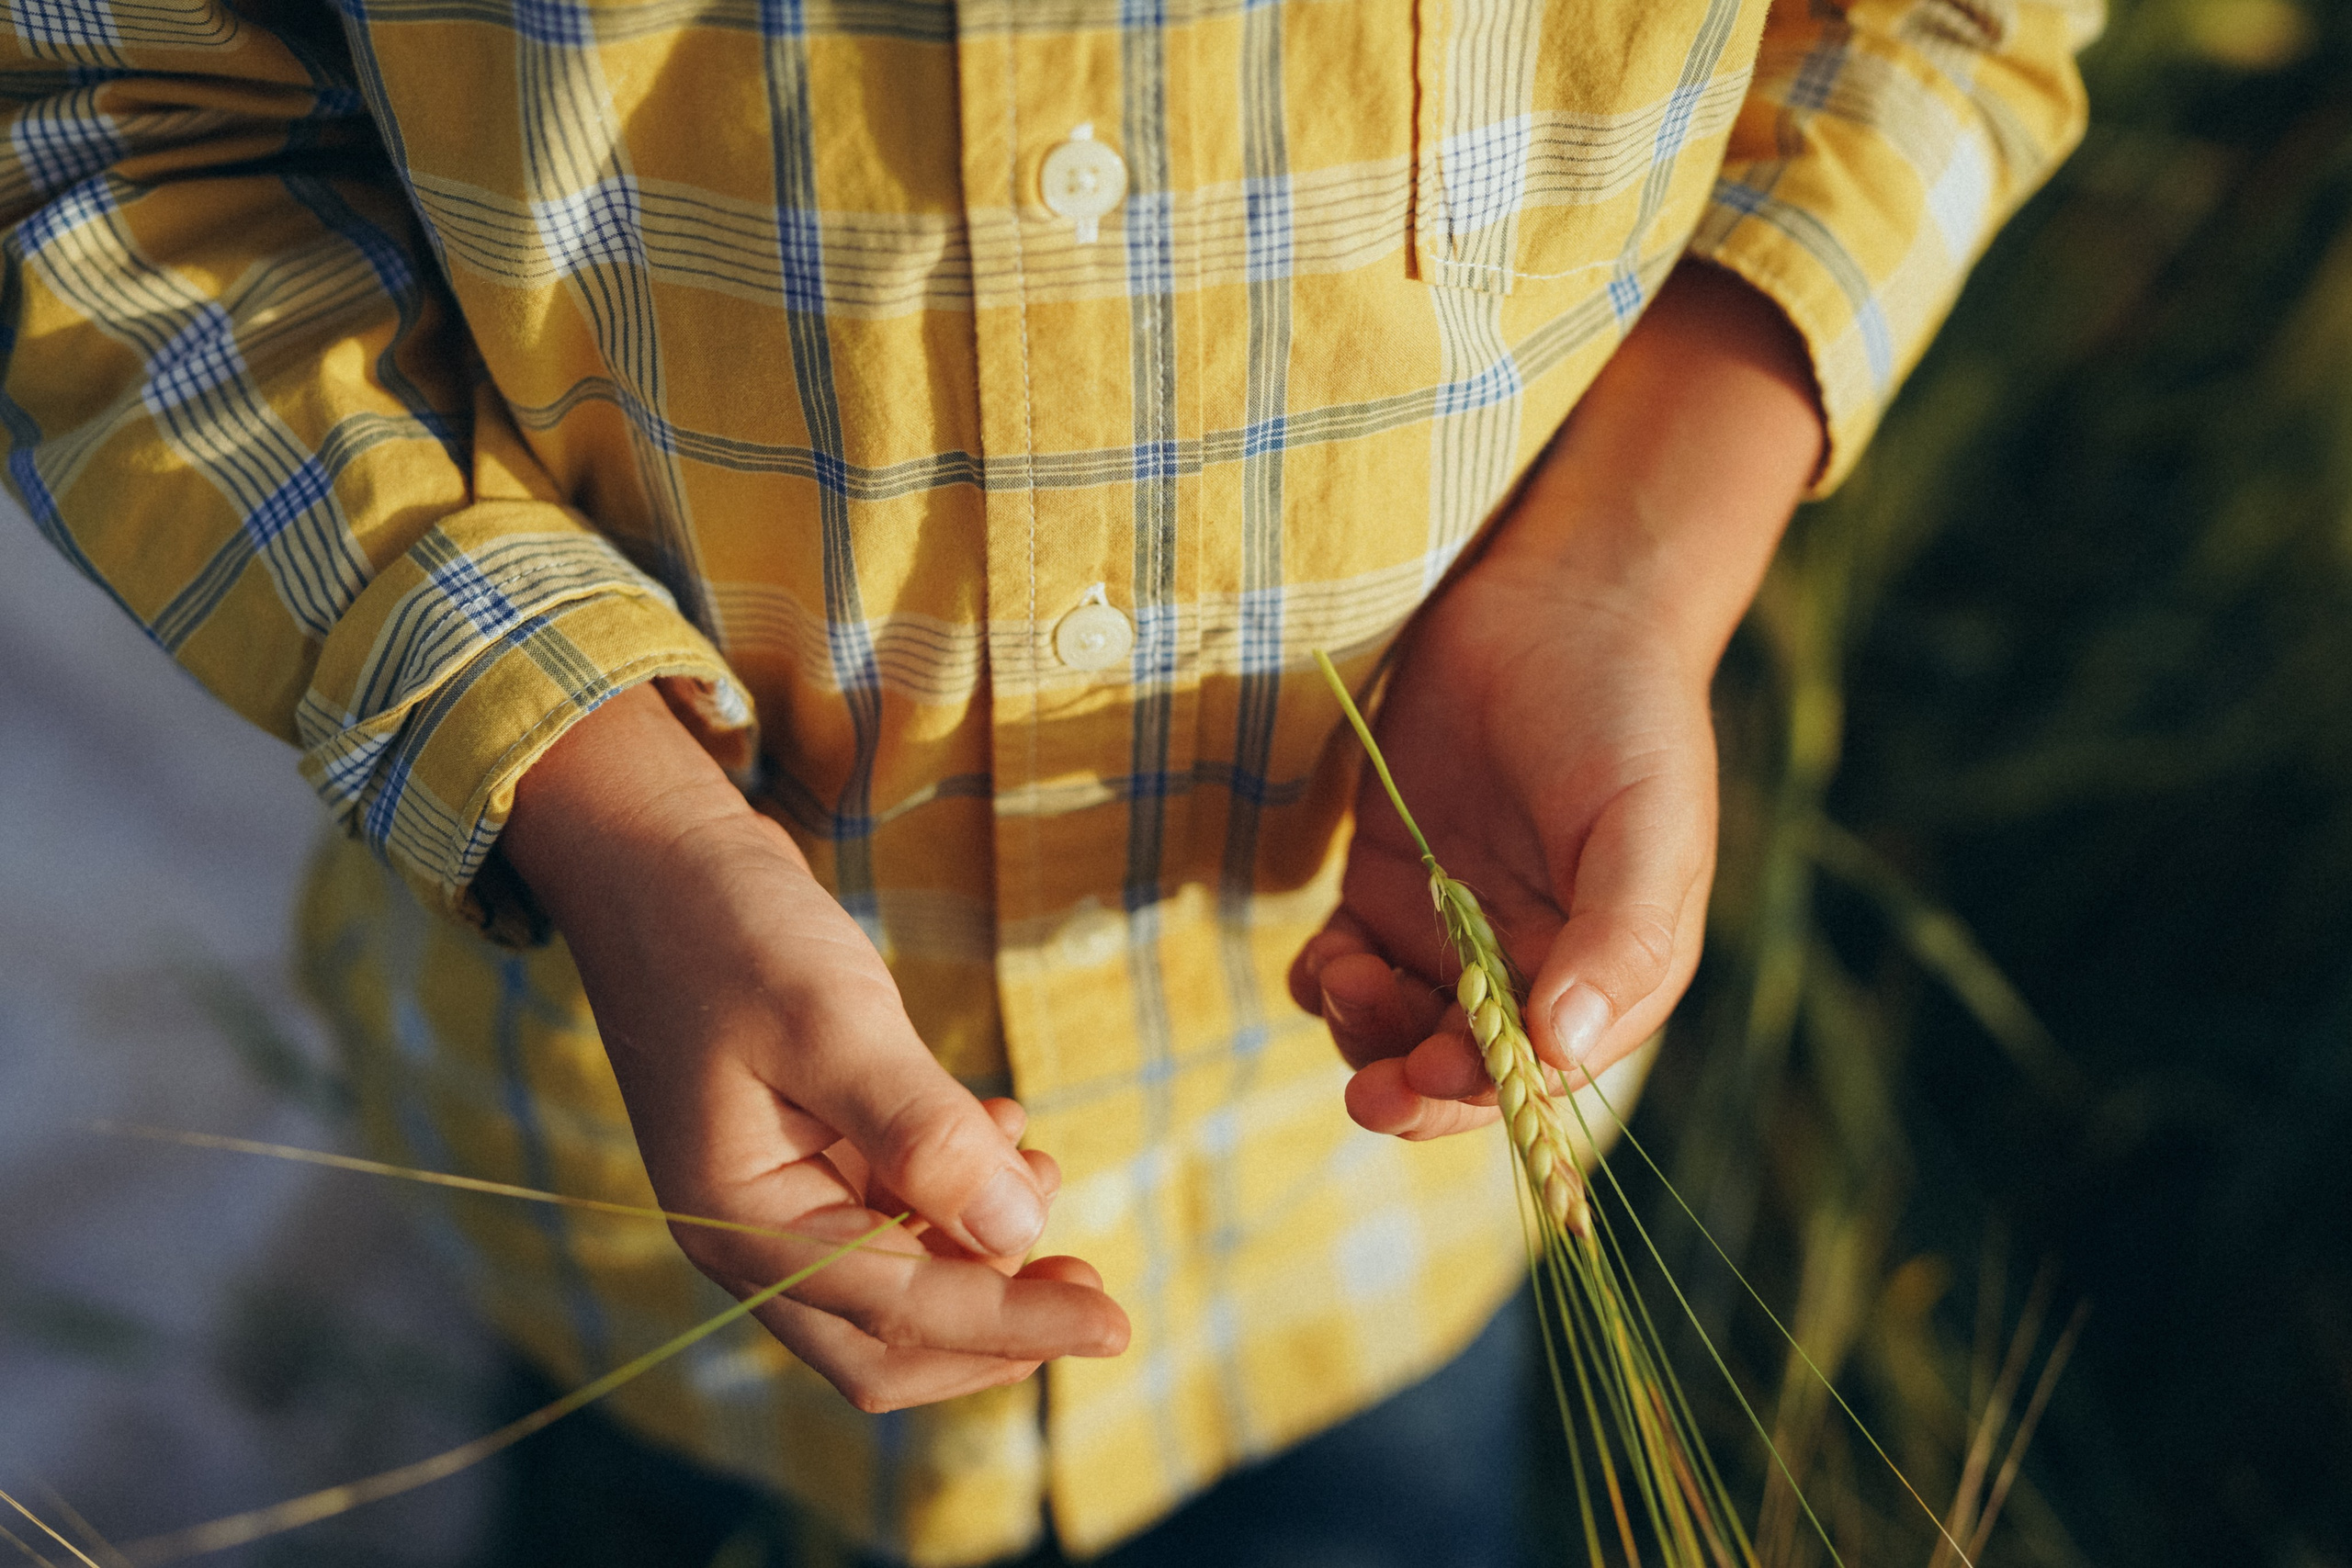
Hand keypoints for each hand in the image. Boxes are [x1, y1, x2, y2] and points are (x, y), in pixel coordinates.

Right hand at [502, 684, 1129, 1411]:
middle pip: (889, 1342)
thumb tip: (1016, 1232)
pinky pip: (891, 1215)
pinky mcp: (805, 1154)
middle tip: (1094, 1281)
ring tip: (1046, 1170)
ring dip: (982, 1253)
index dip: (1013, 1322)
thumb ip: (922, 1133)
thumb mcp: (833, 1021)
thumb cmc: (730, 931)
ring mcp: (776, 1197)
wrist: (659, 856)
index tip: (1116, 1320)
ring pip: (898, 1282)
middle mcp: (751, 1233)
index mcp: (738, 1222)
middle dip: (997, 1322)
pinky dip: (955, 1195)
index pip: (897, 1313)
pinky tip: (1001, 1128)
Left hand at [1289, 261, 1826, 1139]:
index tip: (1428, 1079)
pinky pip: (1347, 964)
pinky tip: (1323, 960)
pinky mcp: (1388, 884)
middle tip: (1368, 1086)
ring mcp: (1451, 931)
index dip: (1479, 1095)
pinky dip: (1325, 983)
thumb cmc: (1625, 714)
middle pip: (1455, 1070)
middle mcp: (1528, 970)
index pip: (1537, 1077)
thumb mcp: (1645, 828)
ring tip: (1345, 976)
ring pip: (1393, 1027)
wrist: (1558, 604)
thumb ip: (1617, 940)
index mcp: (1608, 978)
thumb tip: (1563, 1048)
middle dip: (1409, 1088)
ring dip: (1363, 1032)